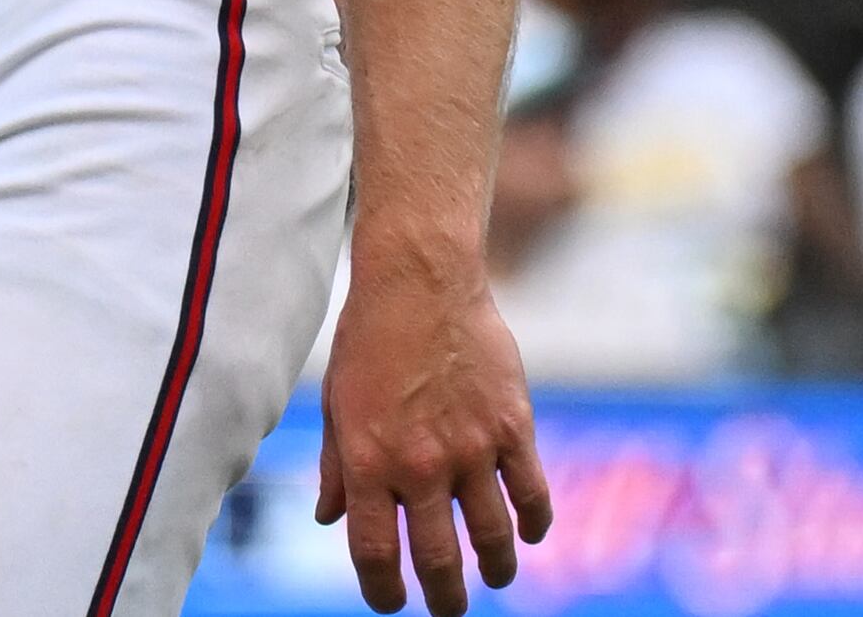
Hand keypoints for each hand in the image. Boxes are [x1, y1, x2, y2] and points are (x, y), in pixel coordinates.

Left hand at [314, 246, 550, 614]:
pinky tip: (529, 534)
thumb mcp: (335, 402)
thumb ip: (334, 466)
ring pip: (491, 538)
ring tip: (494, 578)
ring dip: (495, 570)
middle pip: (438, 561)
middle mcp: (418, 464)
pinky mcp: (512, 427)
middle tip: (449, 609)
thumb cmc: (369, 339)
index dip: (384, 593)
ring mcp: (470, 448)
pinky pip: (532, 495)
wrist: (420, 279)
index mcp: (366, 460)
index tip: (392, 604)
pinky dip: (534, 525)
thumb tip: (327, 520)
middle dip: (445, 599)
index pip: (376, 554)